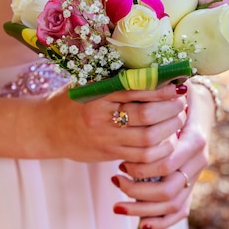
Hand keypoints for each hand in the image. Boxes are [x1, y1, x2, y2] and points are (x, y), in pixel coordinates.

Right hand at [42, 83, 187, 162]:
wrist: (47, 129)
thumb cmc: (72, 100)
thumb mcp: (89, 83)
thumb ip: (116, 78)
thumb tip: (154, 70)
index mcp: (98, 94)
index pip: (136, 90)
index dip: (162, 88)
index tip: (177, 84)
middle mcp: (101, 117)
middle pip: (146, 116)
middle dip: (170, 109)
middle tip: (181, 102)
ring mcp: (105, 139)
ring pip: (148, 139)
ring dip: (169, 129)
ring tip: (178, 119)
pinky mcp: (109, 155)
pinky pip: (141, 157)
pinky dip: (160, 150)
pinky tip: (167, 140)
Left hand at [109, 81, 215, 228]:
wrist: (200, 105)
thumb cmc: (179, 97)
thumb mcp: (170, 95)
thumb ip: (157, 100)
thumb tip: (135, 93)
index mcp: (195, 139)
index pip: (167, 163)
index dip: (142, 167)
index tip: (121, 162)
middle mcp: (199, 161)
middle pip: (169, 189)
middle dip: (137, 190)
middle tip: (116, 179)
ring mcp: (196, 175)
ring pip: (173, 204)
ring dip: (142, 209)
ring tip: (118, 204)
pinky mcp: (191, 185)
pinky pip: (180, 211)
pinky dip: (162, 221)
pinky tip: (141, 225)